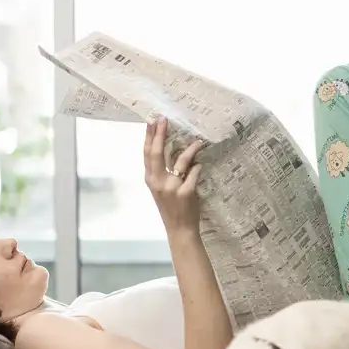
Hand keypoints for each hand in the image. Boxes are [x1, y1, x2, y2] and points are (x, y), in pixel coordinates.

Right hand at [144, 116, 204, 233]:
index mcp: (151, 180)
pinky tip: (201, 164)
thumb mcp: (160, 190)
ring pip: (180, 161)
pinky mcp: (186, 192)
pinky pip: (194, 173)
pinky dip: (198, 167)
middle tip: (164, 119)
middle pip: (158, 153)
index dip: (149, 137)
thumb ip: (162, 172)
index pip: (147, 154)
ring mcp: (172, 187)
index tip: (151, 122)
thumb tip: (169, 150)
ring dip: (190, 150)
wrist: (179, 229)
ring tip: (197, 142)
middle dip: (160, 134)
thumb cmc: (171, 208)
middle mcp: (158, 182)